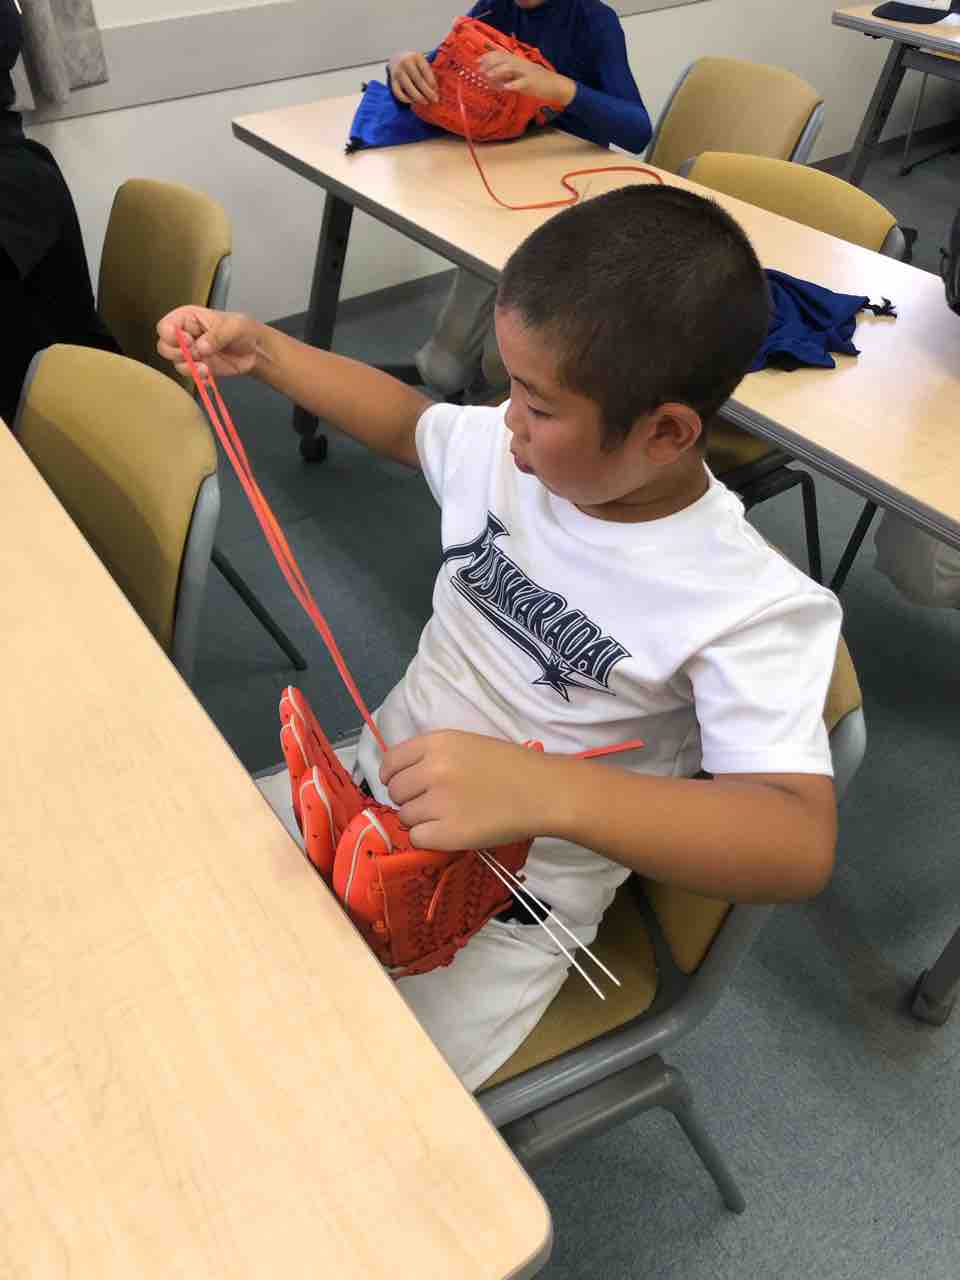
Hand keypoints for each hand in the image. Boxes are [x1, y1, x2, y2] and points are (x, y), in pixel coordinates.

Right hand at [156, 306, 260, 378]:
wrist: (256, 351)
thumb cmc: (244, 330)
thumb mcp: (234, 326)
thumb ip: (217, 334)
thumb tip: (200, 347)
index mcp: (188, 318)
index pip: (165, 326)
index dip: (171, 336)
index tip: (189, 341)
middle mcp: (185, 335)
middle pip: (164, 347)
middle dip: (178, 354)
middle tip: (196, 354)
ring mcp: (190, 352)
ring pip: (175, 362)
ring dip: (189, 367)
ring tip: (206, 366)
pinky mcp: (198, 367)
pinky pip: (188, 374)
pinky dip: (196, 376)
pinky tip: (208, 373)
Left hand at [379, 731, 548, 850]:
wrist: (543, 791)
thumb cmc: (511, 766)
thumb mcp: (467, 744)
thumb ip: (433, 755)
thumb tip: (404, 775)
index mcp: (436, 743)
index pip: (391, 761)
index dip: (392, 775)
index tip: (402, 784)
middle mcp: (432, 770)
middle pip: (396, 791)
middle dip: (409, 798)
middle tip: (433, 803)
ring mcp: (438, 803)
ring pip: (404, 816)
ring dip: (420, 819)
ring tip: (447, 816)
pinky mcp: (448, 833)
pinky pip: (417, 838)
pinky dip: (429, 838)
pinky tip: (449, 831)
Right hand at [388, 50, 438, 104]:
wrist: (396, 57)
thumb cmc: (413, 62)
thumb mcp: (421, 62)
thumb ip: (427, 72)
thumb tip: (435, 90)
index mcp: (416, 56)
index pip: (426, 70)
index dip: (432, 82)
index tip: (436, 91)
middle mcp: (406, 62)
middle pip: (419, 80)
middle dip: (428, 92)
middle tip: (434, 100)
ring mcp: (398, 71)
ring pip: (409, 88)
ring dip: (418, 98)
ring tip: (425, 102)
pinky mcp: (392, 80)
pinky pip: (398, 93)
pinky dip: (406, 99)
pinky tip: (413, 101)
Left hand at [477, 49, 574, 106]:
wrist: (555, 85)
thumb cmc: (537, 81)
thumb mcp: (521, 75)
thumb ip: (508, 75)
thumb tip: (493, 78)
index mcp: (518, 61)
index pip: (502, 54)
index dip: (489, 56)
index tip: (478, 61)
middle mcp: (521, 64)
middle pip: (504, 58)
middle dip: (490, 63)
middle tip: (480, 70)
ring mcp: (526, 72)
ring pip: (510, 68)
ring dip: (498, 72)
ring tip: (488, 77)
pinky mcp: (531, 83)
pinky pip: (520, 82)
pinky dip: (512, 84)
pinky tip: (505, 88)